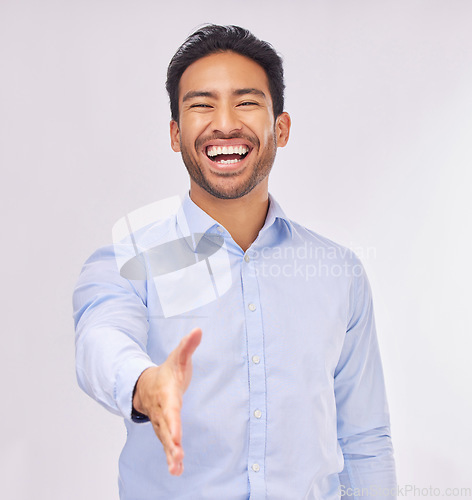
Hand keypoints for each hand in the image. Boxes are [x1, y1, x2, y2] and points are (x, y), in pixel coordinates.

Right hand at [132, 327, 201, 475]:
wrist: (147, 385)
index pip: (170, 409)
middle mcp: (163, 411)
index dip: (173, 422)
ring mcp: (161, 422)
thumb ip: (188, 346)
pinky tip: (177, 471)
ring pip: (165, 440)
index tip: (176, 435)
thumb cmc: (168, 371)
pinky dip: (171, 458)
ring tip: (176, 469)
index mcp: (167, 394)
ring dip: (171, 454)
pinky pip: (167, 445)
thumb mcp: (178, 357)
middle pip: (166, 429)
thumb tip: (198, 329)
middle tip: (177, 456)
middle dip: (171, 443)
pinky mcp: (164, 430)